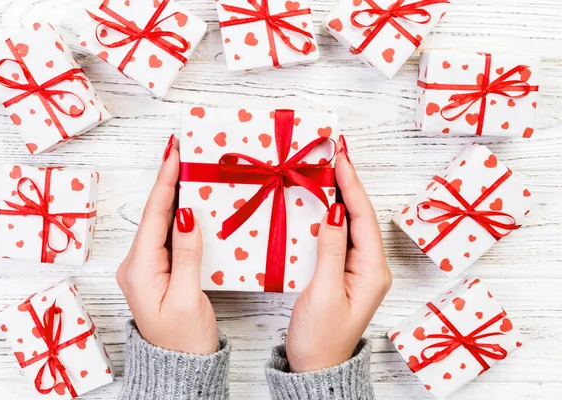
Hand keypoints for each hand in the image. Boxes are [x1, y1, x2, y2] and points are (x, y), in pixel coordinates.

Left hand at [116, 136, 217, 354]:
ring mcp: (145, 267)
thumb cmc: (183, 338)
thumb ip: (187, 255)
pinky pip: (167, 236)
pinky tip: (189, 202)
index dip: (165, 181)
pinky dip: (178, 216)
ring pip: (161, 223)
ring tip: (188, 168)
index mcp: (140, 269)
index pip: (154, 215)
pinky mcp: (157, 270)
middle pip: (154, 214)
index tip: (174, 152)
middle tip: (183, 151)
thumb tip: (187, 214)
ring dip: (174, 196)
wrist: (179, 367)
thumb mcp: (187, 297)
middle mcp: (136, 264)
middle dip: (168, 181)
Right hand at [286, 135, 391, 371]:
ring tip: (330, 169)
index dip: (351, 185)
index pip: (363, 218)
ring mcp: (359, 270)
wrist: (317, 369)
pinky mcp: (345, 273)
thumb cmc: (320, 337)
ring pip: (352, 224)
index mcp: (372, 271)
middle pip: (361, 217)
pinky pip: (341, 237)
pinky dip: (333, 216)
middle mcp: (371, 267)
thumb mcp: (323, 292)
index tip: (340, 157)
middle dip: (348, 184)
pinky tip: (324, 202)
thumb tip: (334, 211)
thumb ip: (330, 250)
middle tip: (335, 153)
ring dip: (341, 196)